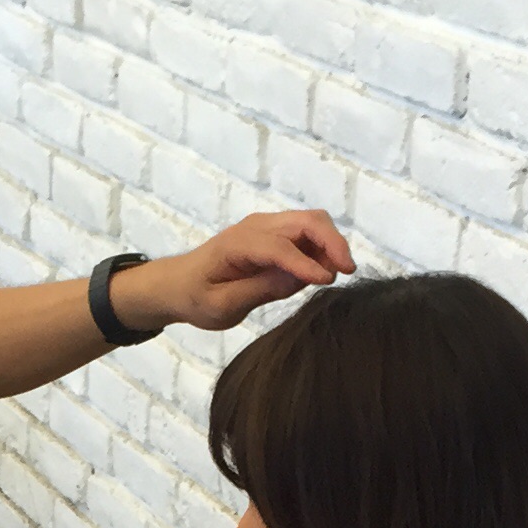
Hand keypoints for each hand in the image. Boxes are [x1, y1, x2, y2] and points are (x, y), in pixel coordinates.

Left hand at [118, 211, 355, 336]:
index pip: (280, 247)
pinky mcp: (275, 234)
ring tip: (337, 273)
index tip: (328, 281)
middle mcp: (256, 227)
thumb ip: (257, 291)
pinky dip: (322, 247)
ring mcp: (267, 227)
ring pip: (312, 222)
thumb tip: (296, 280)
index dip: (306, 263)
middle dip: (332, 242)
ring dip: (330, 243)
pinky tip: (323, 271)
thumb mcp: (221, 306)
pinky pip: (306, 232)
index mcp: (237, 244)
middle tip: (349, 271)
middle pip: (306, 221)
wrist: (179, 284)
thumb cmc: (196, 297)